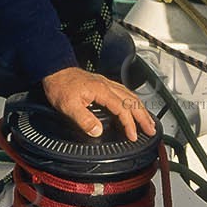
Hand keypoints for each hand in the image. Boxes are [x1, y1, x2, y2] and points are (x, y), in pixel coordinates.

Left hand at [41, 67, 156, 141]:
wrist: (54, 70)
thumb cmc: (60, 86)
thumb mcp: (68, 106)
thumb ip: (84, 119)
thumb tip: (98, 131)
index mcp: (102, 91)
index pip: (122, 109)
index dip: (129, 124)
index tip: (133, 136)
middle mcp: (107, 86)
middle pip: (132, 101)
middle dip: (143, 117)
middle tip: (152, 130)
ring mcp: (106, 84)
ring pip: (130, 96)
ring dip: (141, 109)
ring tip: (148, 121)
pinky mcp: (103, 84)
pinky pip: (124, 92)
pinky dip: (133, 102)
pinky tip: (134, 107)